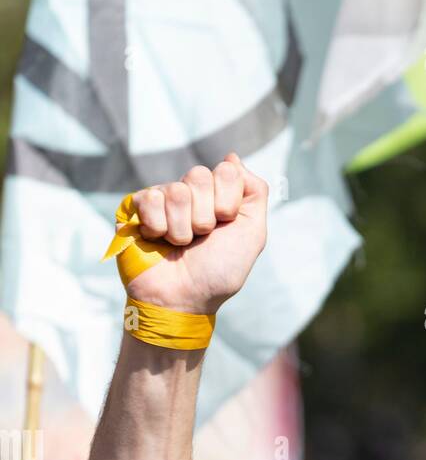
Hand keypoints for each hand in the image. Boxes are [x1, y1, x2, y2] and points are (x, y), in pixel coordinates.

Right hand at [124, 153, 267, 314]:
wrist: (183, 301)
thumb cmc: (217, 273)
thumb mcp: (251, 235)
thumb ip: (254, 192)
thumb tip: (232, 158)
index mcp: (218, 197)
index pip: (227, 171)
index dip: (227, 203)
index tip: (224, 226)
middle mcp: (191, 194)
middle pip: (199, 176)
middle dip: (204, 217)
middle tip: (200, 239)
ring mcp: (162, 199)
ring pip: (175, 191)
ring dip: (181, 228)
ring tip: (179, 245)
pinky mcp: (136, 207)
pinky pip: (150, 198)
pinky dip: (158, 228)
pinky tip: (157, 241)